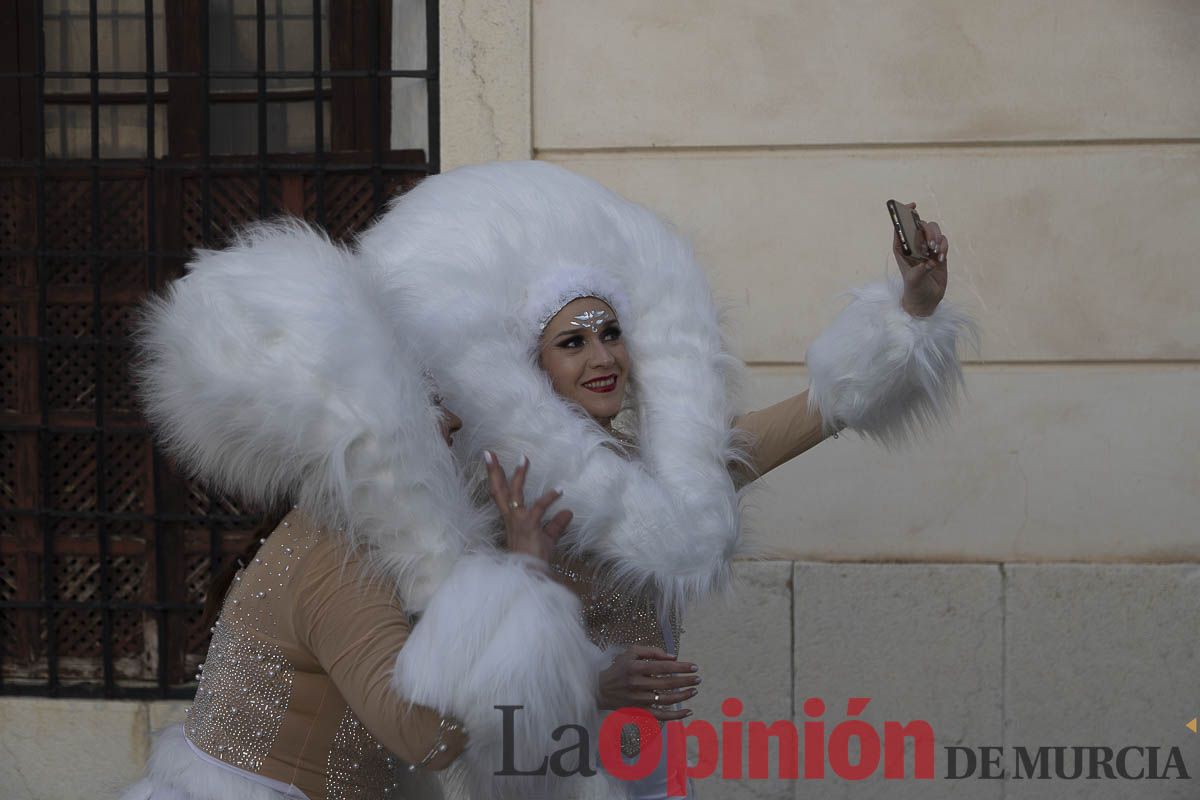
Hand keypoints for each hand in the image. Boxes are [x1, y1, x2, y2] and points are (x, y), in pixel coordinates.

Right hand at [482, 451, 572, 563]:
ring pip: (514, 493)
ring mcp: (518, 521)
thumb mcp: (548, 538)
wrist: (532, 574)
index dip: (495, 478)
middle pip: (498, 490)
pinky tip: (559, 490)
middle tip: (488, 453)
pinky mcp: (529, 526)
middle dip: (493, 472)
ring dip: (518, 476)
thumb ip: (556, 524)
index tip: (491, 461)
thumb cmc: (536, 558)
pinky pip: (538, 508)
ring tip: (523, 459)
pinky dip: (549, 498)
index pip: (499, 494)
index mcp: (511, 518)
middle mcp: (511, 518)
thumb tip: (568, 512)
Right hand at [598, 645, 699, 721]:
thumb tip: (673, 657)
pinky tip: (688, 711)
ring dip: (683, 696)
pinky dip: (675, 715)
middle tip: (698, 678)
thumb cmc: (619, 668)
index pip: (663, 667)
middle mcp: (637, 684)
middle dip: (686, 681)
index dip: (681, 667)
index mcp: (635, 667)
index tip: (694, 667)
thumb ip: (651, 651)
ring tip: (694, 690)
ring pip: (666, 700)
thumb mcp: (630, 653)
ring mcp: (639, 699)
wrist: (600, 689)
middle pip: (667, 683)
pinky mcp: (640, 711)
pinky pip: (661, 716)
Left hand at [892, 202, 947, 317]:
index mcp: (902, 249)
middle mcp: (914, 246)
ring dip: (937, 238)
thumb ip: (919, 270)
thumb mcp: (913, 281)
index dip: (904, 215)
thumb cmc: (914, 290)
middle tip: (931, 245)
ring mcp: (927, 248)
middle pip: (921, 226)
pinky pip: (943, 241)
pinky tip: (941, 258)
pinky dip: (944, 246)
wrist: (926, 299)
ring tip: (936, 252)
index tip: (913, 206)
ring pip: (933, 231)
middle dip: (927, 232)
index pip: (901, 228)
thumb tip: (930, 261)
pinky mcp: (939, 253)